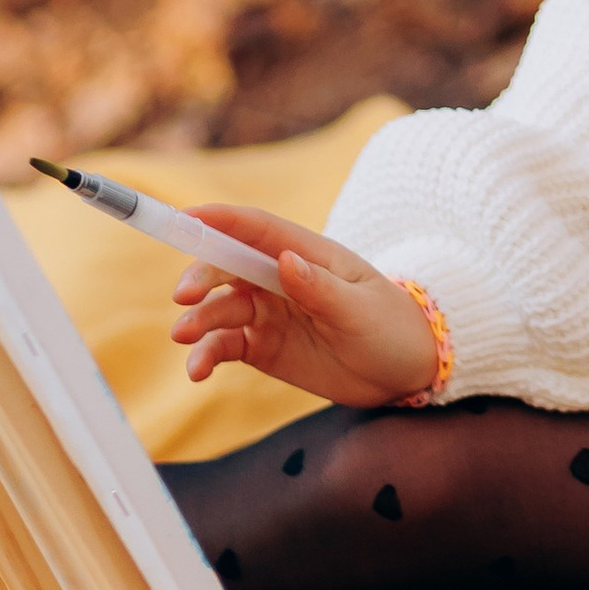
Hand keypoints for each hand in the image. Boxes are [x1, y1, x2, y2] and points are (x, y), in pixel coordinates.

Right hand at [168, 206, 440, 408]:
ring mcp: (268, 312)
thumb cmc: (390, 327)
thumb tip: (284, 259)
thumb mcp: (359, 309)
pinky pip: (225, 345)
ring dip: (198, 320)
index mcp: (306, 254)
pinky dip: (206, 354)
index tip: (184, 219)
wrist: (405, 371)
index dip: (219, 220)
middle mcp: (279, 278)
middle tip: (183, 296)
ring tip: (184, 337)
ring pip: (220, 308)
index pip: (256, 229)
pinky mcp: (262, 346)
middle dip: (200, 276)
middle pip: (228, 266)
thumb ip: (320, 288)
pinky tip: (197, 370)